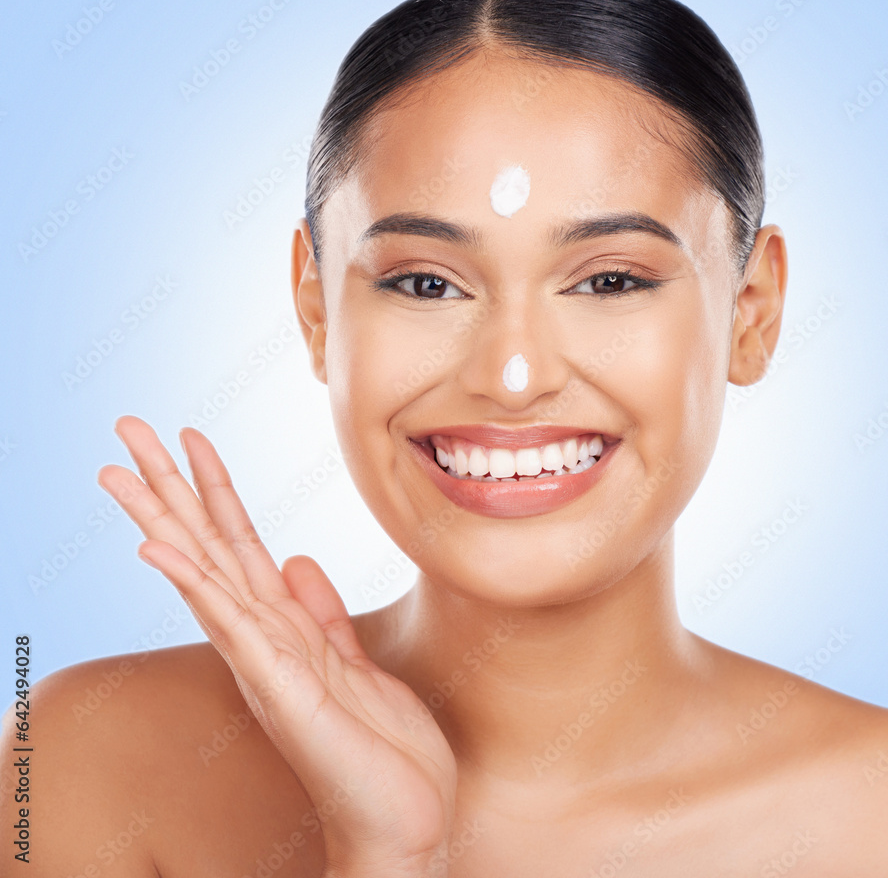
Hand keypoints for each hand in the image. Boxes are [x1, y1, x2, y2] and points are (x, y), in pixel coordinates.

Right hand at [98, 416, 457, 875]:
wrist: (406, 821)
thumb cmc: (378, 750)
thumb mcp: (354, 665)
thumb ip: (322, 615)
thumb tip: (299, 560)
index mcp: (281, 630)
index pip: (237, 545)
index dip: (214, 489)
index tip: (189, 437)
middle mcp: (262, 641)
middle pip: (206, 547)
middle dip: (167, 486)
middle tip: (125, 427)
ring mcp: (266, 664)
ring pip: (206, 574)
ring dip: (162, 520)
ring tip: (119, 471)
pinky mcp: (284, 691)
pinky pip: (234, 626)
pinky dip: (195, 585)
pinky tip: (159, 550)